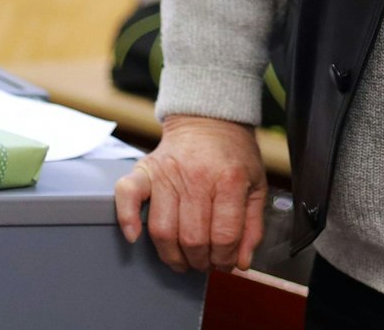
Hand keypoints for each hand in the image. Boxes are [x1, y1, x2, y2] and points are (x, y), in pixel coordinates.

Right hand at [115, 114, 267, 273]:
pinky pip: (127, 196)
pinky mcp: (145, 170)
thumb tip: (241, 264)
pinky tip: (135, 236)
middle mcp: (196, 177)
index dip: (224, 258)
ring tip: (181, 259)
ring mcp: (167, 173)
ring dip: (171, 255)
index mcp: (229, 180)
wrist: (210, 119)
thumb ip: (252, 226)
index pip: (224, 235)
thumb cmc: (234, 155)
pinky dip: (127, 219)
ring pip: (162, 230)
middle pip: (193, 238)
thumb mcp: (257, 186)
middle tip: (203, 263)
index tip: (224, 262)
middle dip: (199, 261)